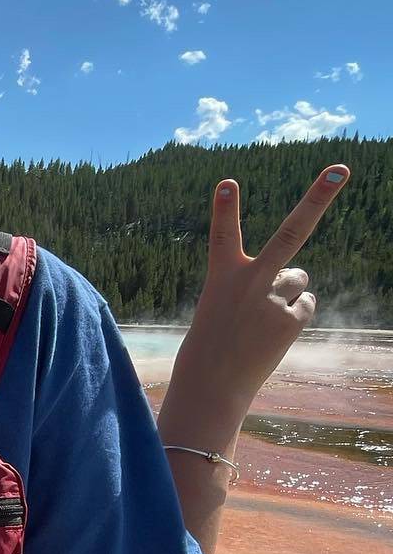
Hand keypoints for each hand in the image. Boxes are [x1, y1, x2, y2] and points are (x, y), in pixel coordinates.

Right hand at [170, 164, 349, 413]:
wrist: (213, 384)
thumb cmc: (213, 339)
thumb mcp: (225, 303)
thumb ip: (263, 281)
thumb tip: (302, 276)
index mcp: (221, 276)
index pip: (223, 235)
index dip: (225, 208)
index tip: (227, 182)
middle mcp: (250, 282)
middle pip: (290, 233)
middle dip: (318, 198)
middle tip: (340, 169)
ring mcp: (273, 301)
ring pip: (299, 278)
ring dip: (289, 291)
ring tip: (263, 317)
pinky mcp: (291, 321)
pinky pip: (305, 306)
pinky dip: (293, 317)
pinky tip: (273, 334)